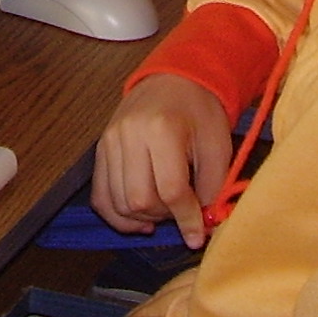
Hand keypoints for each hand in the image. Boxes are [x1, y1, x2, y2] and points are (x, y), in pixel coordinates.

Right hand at [91, 74, 234, 248]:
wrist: (174, 80)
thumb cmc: (200, 112)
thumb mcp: (218, 146)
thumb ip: (212, 188)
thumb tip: (200, 229)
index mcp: (162, 129)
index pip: (170, 190)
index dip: (186, 219)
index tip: (197, 236)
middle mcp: (129, 134)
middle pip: (139, 200)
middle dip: (164, 216)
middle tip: (181, 210)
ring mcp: (109, 141)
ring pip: (118, 203)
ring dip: (143, 218)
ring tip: (164, 209)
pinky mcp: (100, 150)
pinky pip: (99, 197)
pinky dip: (117, 216)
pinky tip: (140, 218)